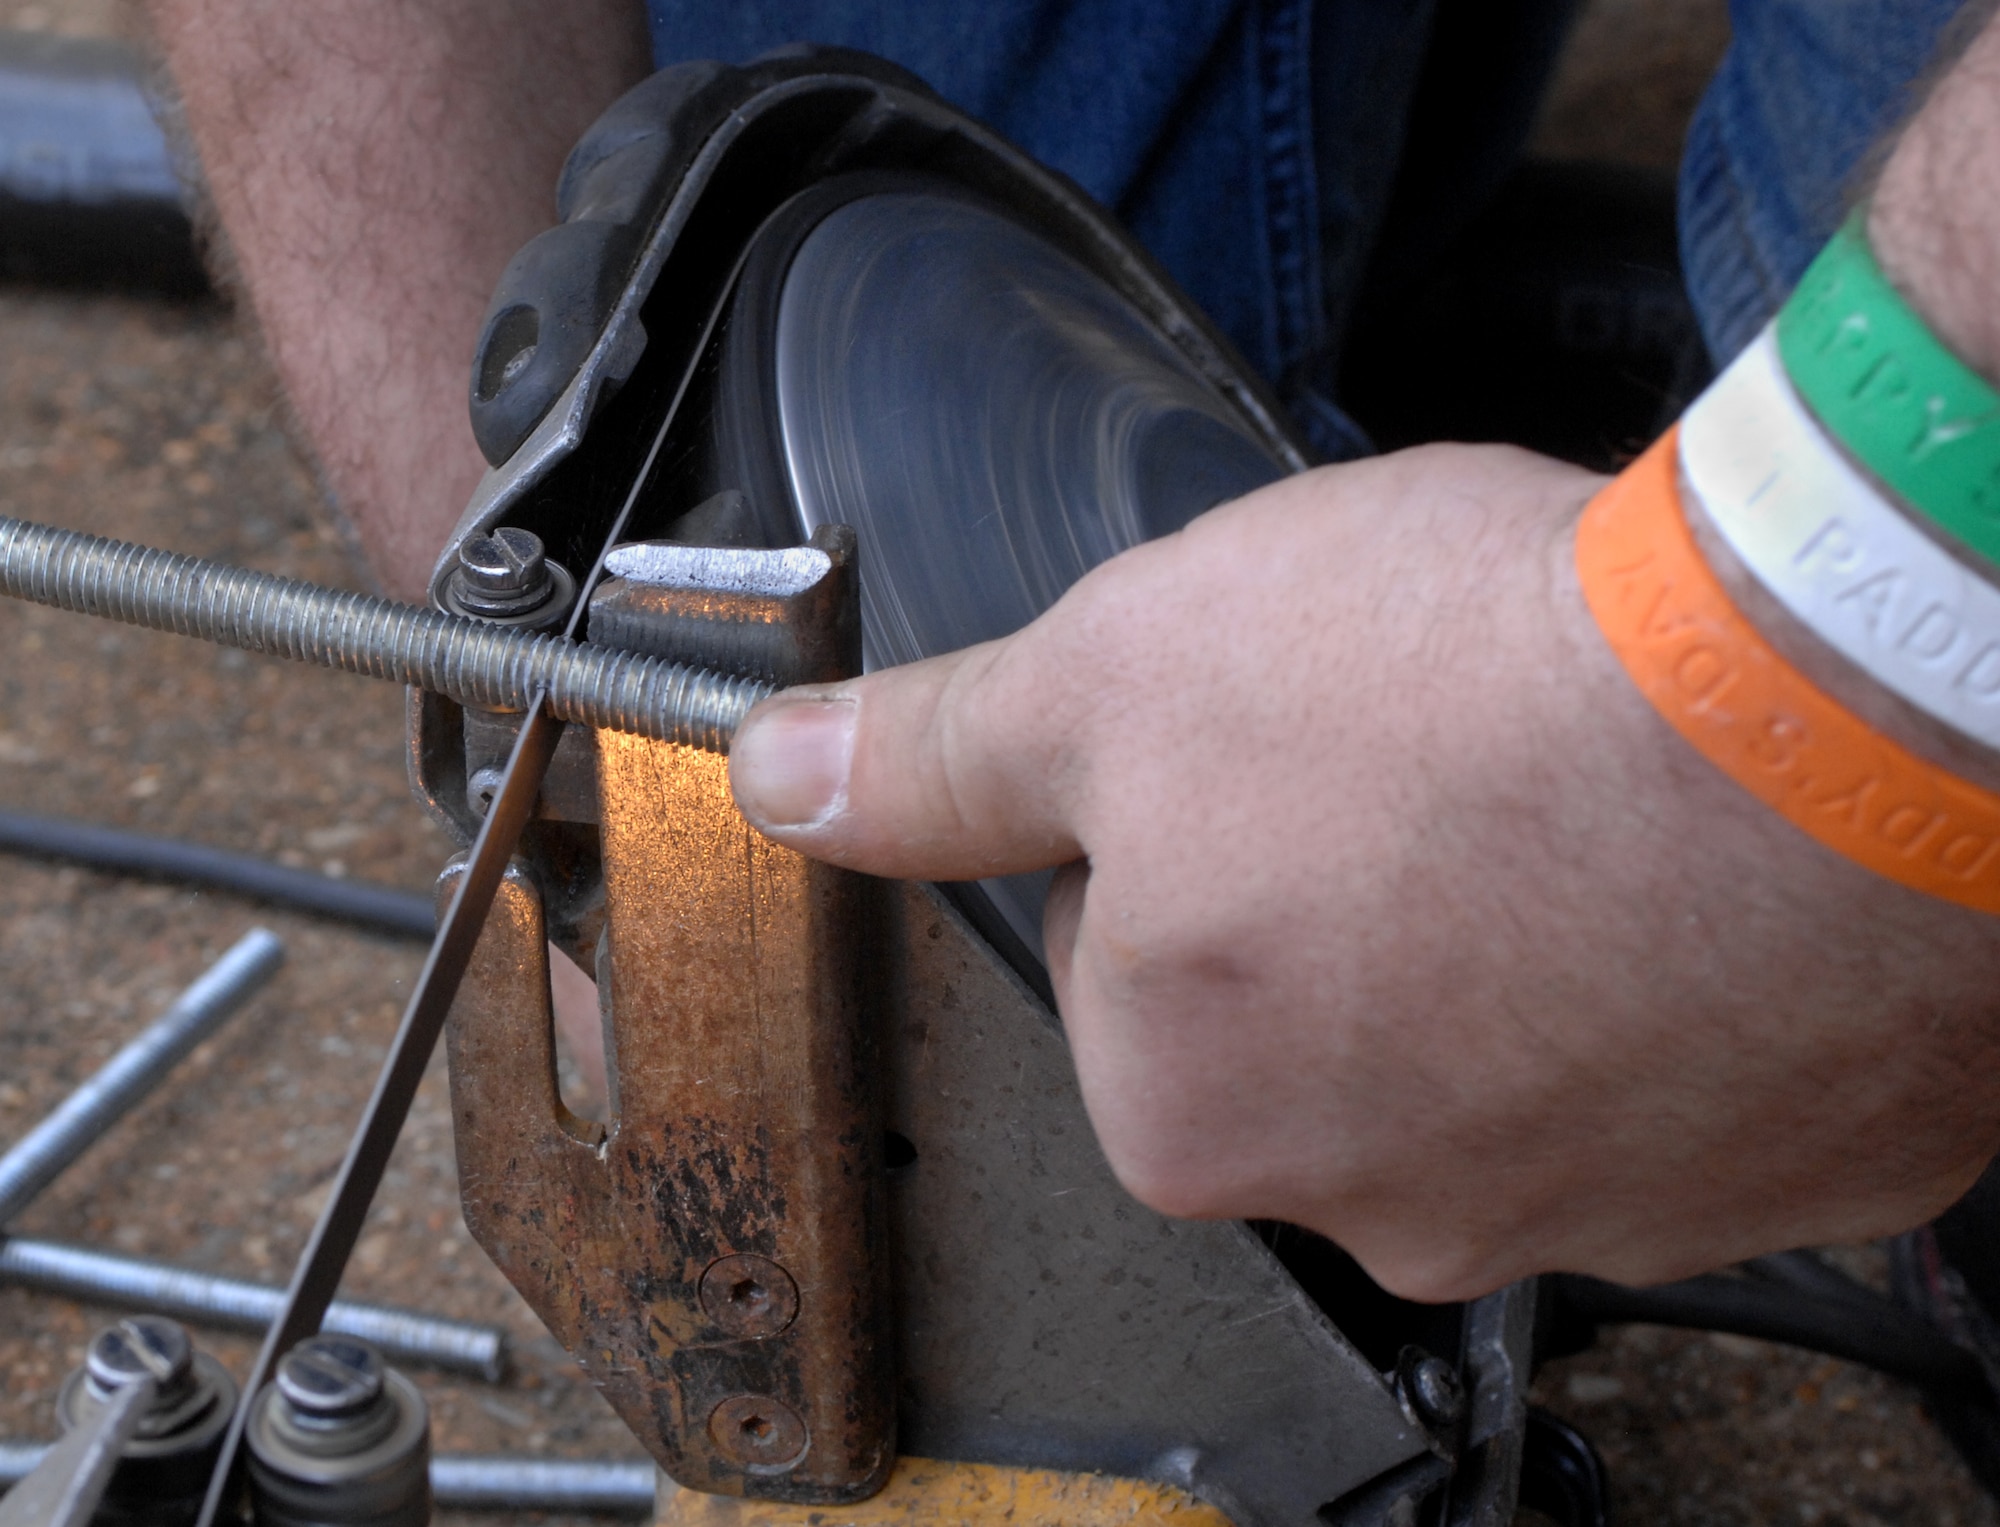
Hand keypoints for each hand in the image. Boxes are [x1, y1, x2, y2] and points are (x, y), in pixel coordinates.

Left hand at [730, 443, 1999, 1299]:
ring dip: (1500, 926)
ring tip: (1556, 788)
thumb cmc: (1458, 688)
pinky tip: (1674, 866)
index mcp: (1186, 1108)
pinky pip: (1658, 1068)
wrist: (1808, 713)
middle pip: (1302, 1013)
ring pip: (1484, 1042)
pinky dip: (1652, 973)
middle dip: (1335, 885)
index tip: (1267, 747)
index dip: (1184, 820)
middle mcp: (1376, 1205)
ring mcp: (1586, 1204)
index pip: (1128, 961)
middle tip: (1419, 752)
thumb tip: (782, 775)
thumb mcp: (1120, 675)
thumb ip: (935, 754)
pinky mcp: (1753, 1172)